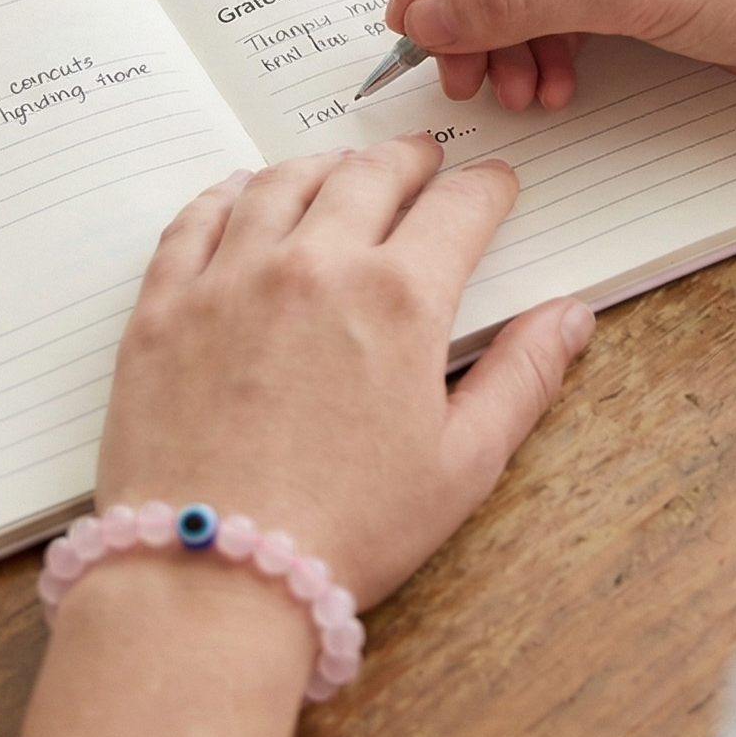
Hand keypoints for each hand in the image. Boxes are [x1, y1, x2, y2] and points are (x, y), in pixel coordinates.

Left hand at [96, 134, 596, 607]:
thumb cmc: (346, 532)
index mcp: (399, 299)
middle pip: (370, 174)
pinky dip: (230, 192)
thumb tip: (570, 316)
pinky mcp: (165, 302)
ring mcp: (231, 276)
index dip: (486, 188)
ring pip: (283, 181)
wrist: (212, 576)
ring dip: (325, 165)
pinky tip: (242, 192)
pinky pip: (198, 217)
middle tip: (422, 160)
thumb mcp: (463, 465)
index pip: (459, 208)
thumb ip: (523, 378)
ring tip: (342, 169)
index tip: (494, 185)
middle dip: (408, 160)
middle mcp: (315, 264)